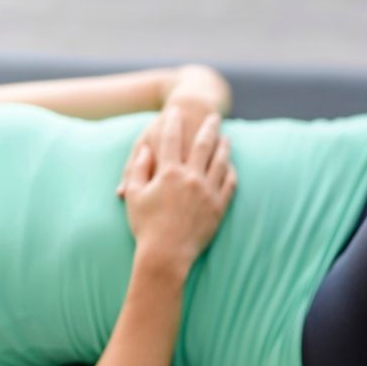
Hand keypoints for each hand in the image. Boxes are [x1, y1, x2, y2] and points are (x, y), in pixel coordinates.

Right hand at [123, 109, 236, 270]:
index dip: (172, 122)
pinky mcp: (219, 207)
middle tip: (214, 116)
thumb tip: (145, 151)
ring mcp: (208, 192)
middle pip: (203, 145)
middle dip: (208, 127)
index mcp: (168, 173)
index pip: (171, 140)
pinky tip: (232, 167)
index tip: (176, 110)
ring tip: (227, 138)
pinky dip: (231, 172)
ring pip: (221, 162)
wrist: (166, 255)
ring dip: (224, 147)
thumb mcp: (134, 195)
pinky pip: (230, 184)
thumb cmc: (146, 226)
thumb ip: (137, 169)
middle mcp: (191, 178)